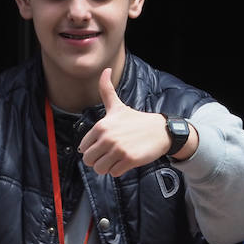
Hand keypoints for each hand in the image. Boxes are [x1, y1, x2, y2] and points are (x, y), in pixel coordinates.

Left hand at [78, 68, 196, 175]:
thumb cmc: (136, 120)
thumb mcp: (117, 106)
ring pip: (100, 169)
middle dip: (98, 161)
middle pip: (89, 161)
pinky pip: (114, 173)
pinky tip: (126, 161)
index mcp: (101, 126)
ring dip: (107, 167)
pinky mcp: (129, 159)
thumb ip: (106, 90)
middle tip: (109, 155)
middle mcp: (108, 137)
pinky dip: (119, 170)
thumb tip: (105, 69)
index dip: (92, 150)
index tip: (103, 146)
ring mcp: (118, 149)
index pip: (83, 148)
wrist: (160, 131)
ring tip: (117, 158)